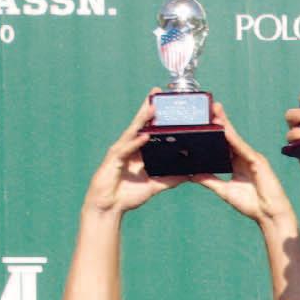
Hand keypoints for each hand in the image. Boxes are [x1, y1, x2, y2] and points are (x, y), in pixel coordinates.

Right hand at [82, 96, 189, 215]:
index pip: (149, 129)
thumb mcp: (155, 186)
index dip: (156, 116)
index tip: (167, 101)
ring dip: (143, 120)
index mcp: (138, 150)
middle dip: (149, 108)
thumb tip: (190, 175)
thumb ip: (171, 179)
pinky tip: (144, 136)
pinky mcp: (114, 160)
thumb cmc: (127, 195)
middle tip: (157, 92)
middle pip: (140, 125)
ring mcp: (120, 151)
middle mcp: (129, 147)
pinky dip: (136, 143)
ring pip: (133, 132)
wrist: (109, 208)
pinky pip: (126, 149)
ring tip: (153, 107)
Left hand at [192, 104, 294, 224]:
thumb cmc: (252, 205)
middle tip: (209, 106)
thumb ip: (210, 181)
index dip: (215, 131)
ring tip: (214, 111)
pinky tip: (224, 129)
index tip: (204, 119)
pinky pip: (243, 148)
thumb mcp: (225, 191)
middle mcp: (245, 157)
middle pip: (230, 136)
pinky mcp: (258, 162)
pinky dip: (233, 138)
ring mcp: (252, 158)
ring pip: (236, 139)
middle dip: (220, 121)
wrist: (269, 215)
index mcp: (237, 163)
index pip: (224, 143)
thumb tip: (192, 175)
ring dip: (225, 124)